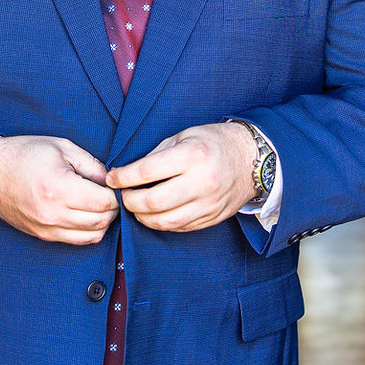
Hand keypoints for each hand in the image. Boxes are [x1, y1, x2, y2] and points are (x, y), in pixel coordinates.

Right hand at [0, 135, 118, 244]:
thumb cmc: (23, 155)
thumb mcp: (62, 147)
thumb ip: (92, 165)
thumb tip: (112, 181)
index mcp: (59, 188)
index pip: (104, 202)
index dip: (116, 193)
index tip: (115, 184)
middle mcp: (53, 213)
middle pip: (101, 221)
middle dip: (113, 208)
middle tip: (111, 193)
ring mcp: (46, 228)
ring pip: (92, 236)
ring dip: (103, 222)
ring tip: (99, 204)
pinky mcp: (42, 235)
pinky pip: (75, 240)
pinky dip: (88, 231)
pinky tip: (86, 214)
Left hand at [106, 122, 256, 232]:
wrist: (251, 158)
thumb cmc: (213, 142)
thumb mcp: (184, 136)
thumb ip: (157, 155)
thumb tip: (128, 173)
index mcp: (192, 155)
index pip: (146, 171)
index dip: (123, 177)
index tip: (113, 178)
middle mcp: (201, 182)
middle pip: (153, 202)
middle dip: (129, 201)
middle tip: (123, 195)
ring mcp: (208, 203)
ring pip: (165, 221)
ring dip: (143, 217)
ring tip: (136, 207)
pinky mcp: (212, 217)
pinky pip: (180, 227)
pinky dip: (162, 223)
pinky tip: (155, 214)